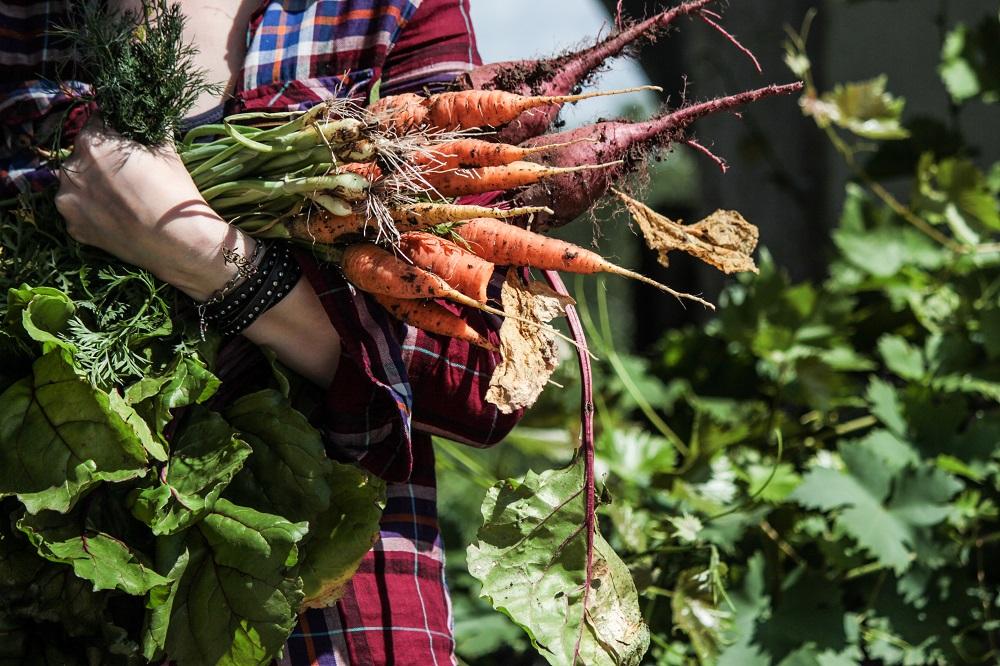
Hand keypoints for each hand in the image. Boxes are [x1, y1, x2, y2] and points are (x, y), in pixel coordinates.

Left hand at [55, 119, 252, 300]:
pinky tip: (115, 217)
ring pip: (77, 184)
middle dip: (101, 160)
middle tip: (127, 175)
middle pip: (83, 155)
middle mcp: (71, 168)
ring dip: (92, 185)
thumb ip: (154, 129)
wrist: (178, 241)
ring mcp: (68, 200)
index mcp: (92, 143)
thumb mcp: (168, 152)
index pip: (97, 124)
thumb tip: (156, 117)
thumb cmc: (174, 191)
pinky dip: (93, 212)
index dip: (115, 132)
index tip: (128, 144)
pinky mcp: (73, 227)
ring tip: (119, 198)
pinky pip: (79, 211)